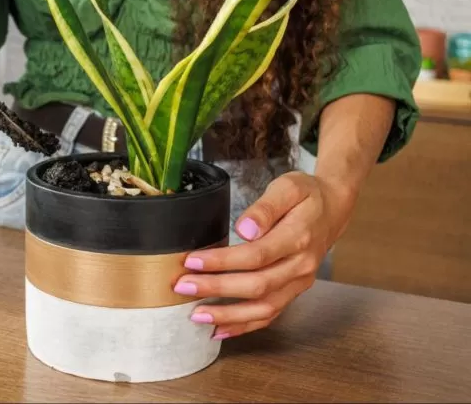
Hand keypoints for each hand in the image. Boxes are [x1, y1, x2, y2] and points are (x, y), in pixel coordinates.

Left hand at [173, 171, 355, 339]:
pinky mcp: (294, 291)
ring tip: (196, 315)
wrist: (333, 208)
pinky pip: (271, 314)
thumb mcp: (288, 187)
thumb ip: (265, 208)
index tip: (192, 261)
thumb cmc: (305, 195)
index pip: (256, 255)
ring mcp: (299, 282)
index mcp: (298, 237)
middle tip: (182, 287)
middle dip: (216, 289)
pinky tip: (220, 330)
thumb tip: (244, 229)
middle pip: (257, 285)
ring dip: (229, 315)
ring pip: (264, 308)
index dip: (222, 261)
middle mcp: (301, 265)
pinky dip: (245, 325)